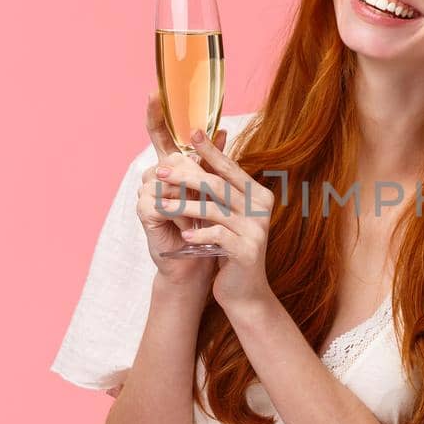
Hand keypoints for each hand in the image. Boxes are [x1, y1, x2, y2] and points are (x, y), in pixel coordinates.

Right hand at [136, 90, 226, 288]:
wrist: (200, 260)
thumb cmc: (207, 223)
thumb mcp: (214, 188)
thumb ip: (214, 160)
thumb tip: (223, 129)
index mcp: (170, 166)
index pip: (160, 134)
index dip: (156, 114)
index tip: (155, 91)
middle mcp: (155, 175)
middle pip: (173, 157)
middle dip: (194, 175)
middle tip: (208, 194)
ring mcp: (146, 192)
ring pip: (170, 178)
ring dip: (191, 196)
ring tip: (202, 212)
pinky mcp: (145, 212)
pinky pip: (164, 200)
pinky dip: (181, 210)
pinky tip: (188, 221)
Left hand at [152, 121, 276, 311]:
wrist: (244, 291)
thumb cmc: (229, 248)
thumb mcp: (226, 216)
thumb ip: (219, 190)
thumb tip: (197, 156)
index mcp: (259, 195)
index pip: (230, 167)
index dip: (210, 150)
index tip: (191, 133)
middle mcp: (262, 209)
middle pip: (218, 184)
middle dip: (186, 175)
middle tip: (161, 170)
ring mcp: (257, 230)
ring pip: (214, 209)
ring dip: (183, 205)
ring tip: (161, 205)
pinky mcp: (248, 251)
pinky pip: (218, 235)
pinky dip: (199, 233)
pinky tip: (184, 235)